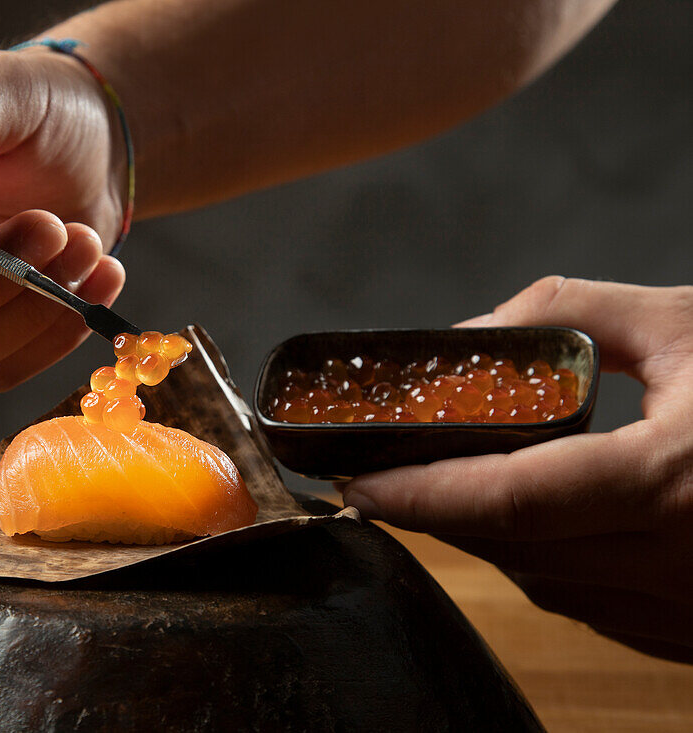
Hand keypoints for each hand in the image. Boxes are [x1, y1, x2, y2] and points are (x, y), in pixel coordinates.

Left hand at [340, 277, 692, 661]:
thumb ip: (573, 315)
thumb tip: (477, 336)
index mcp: (674, 484)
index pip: (509, 501)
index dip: (421, 493)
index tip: (358, 479)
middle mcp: (681, 562)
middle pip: (514, 549)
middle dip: (441, 513)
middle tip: (389, 475)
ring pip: (550, 586)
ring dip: (490, 541)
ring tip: (449, 490)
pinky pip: (597, 609)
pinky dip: (550, 567)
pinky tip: (536, 528)